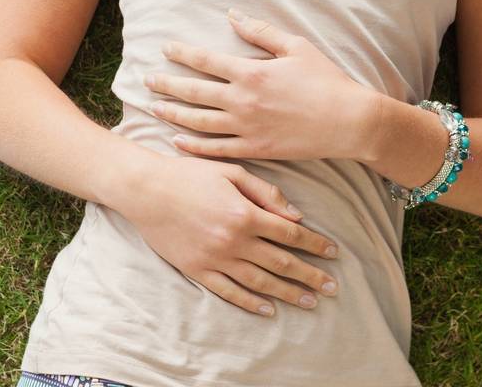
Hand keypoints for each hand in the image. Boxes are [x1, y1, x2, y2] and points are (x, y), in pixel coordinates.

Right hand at [120, 151, 341, 318]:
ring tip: (309, 301)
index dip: (314, 244)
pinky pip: (230, 293)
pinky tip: (269, 309)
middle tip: (332, 287)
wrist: (148, 191)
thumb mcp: (232, 172)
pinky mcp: (199, 272)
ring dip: (288, 293)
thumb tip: (296, 215)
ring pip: (260, 283)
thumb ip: (266, 192)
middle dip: (309, 275)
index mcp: (245, 214)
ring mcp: (216, 260)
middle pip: (280, 263)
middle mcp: (234, 241)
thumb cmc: (191, 175)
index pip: (289, 233)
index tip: (333, 253)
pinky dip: (251, 303)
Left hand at [145, 8, 378, 162]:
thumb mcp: (295, 46)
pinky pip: (217, 150)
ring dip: (174, 114)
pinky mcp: (255, 150)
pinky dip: (194, 146)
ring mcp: (247, 129)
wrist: (347, 120)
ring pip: (200, 123)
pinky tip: (178, 141)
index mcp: (252, 73)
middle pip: (195, 93)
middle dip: (168, 85)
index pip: (206, 60)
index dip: (183, 54)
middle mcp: (243, 101)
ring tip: (154, 108)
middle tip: (146, 80)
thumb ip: (261, 32)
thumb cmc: (324, 79)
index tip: (165, 49)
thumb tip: (233, 15)